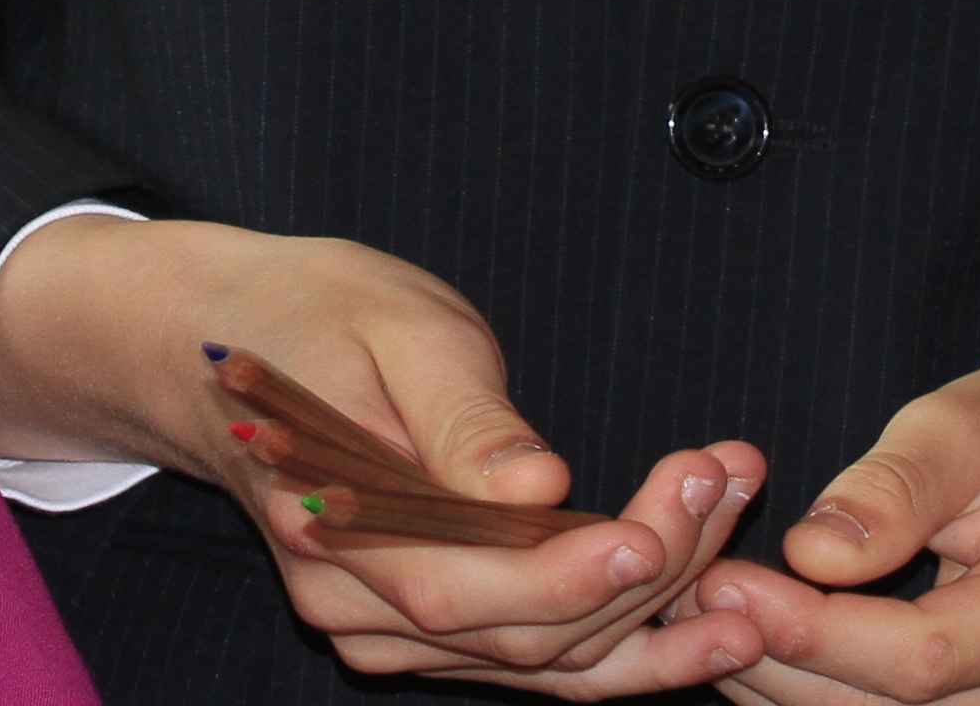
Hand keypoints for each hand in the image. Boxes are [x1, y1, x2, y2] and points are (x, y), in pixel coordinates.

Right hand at [0, 213, 769, 690]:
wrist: (237, 347)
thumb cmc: (322, 316)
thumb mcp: (395, 328)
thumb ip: (463, 417)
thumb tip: (538, 487)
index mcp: (330, 526)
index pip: (467, 585)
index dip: (577, 569)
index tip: (674, 512)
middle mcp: (351, 605)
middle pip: (524, 633)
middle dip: (649, 568)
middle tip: (733, 475)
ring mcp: (387, 633)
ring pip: (548, 662)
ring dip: (659, 607)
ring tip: (742, 524)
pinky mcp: (428, 634)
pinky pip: (540, 662)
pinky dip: (630, 637)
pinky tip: (709, 601)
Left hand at [696, 344, 979, 705]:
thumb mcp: (971, 423)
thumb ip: (894, 491)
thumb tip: (811, 557)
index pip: (920, 658)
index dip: (810, 630)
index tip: (718, 577)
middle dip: (777, 663)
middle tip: (686, 598)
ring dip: (787, 688)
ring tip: (707, 618)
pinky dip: (824, 692)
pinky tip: (761, 645)